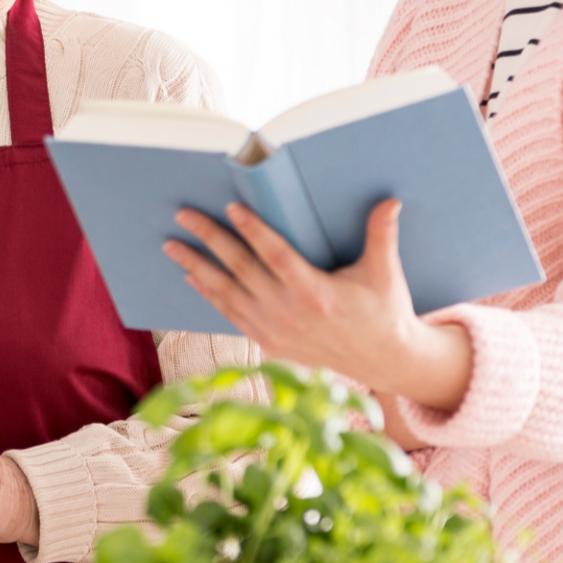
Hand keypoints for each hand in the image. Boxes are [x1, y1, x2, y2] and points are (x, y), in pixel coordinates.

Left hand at [163, 199, 471, 409]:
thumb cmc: (384, 311)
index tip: (232, 207)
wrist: (382, 363)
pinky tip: (192, 277)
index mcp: (318, 294)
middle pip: (242, 270)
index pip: (278, 256)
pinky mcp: (270, 344)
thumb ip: (382, 235)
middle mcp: (291, 315)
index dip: (254, 231)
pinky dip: (210, 296)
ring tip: (172, 245)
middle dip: (210, 240)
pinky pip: (232, 316)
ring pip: (228, 294)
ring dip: (197, 268)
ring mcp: (276, 332)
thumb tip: (390, 200)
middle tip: (184, 215)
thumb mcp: (385, 273)